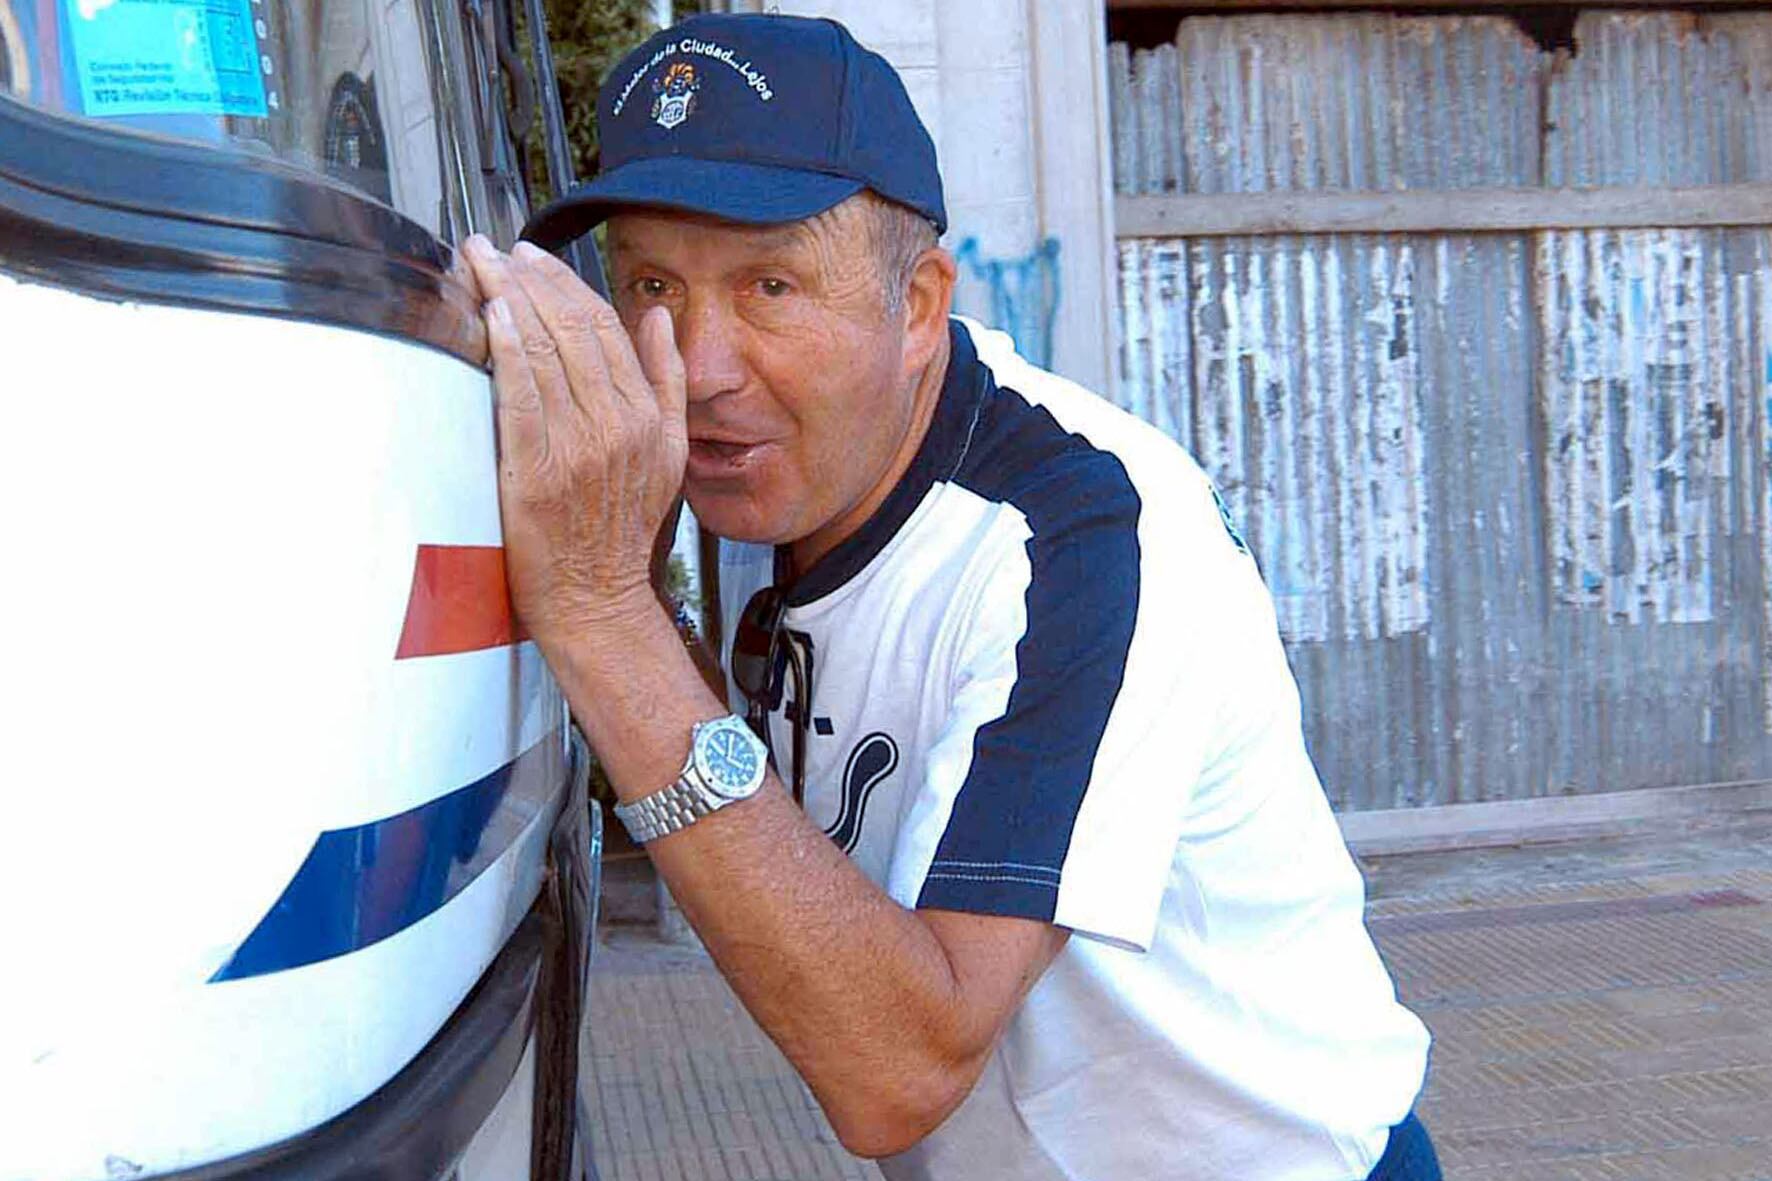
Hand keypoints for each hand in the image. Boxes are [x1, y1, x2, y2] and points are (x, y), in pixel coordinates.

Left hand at [462, 235, 687, 649]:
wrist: (597, 598)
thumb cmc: (622, 532)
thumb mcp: (670, 454)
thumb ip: (667, 383)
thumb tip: (659, 322)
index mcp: (646, 415)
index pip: (604, 328)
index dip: (565, 284)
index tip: (533, 257)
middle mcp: (615, 425)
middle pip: (569, 330)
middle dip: (528, 279)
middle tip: (494, 249)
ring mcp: (577, 446)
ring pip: (543, 353)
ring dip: (508, 300)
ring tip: (479, 266)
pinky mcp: (537, 470)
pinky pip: (520, 396)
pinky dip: (507, 351)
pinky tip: (491, 316)